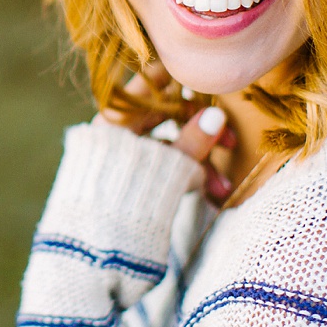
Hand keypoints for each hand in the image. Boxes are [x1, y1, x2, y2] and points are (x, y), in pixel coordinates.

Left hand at [94, 66, 234, 201]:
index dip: (180, 79)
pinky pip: (162, 168)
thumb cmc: (125, 200)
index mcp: (116, 120)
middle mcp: (118, 134)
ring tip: (222, 189)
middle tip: (231, 143)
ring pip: (170, 148)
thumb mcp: (164, 169)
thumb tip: (216, 115)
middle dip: (202, 133)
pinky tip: (209, 195)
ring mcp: (125, 157)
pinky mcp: (131, 179)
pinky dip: (185, 177)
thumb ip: (191, 142)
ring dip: (200, 164)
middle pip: (167, 120)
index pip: (151, 84)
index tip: (208, 78)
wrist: (95, 248)